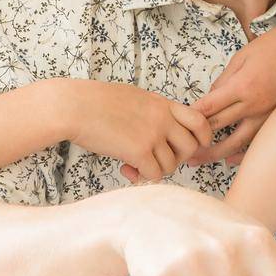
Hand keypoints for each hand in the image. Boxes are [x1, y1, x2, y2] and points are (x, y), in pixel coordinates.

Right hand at [66, 81, 212, 183]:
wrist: (74, 106)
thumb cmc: (96, 102)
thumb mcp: (134, 98)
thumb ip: (153, 111)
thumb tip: (163, 129)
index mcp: (163, 104)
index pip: (200, 121)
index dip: (201, 138)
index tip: (189, 146)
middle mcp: (163, 119)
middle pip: (190, 148)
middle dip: (176, 158)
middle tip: (156, 158)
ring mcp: (152, 135)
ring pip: (171, 165)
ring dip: (155, 169)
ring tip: (134, 163)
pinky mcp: (139, 151)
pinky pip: (154, 175)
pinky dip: (142, 176)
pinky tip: (127, 169)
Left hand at [190, 19, 275, 165]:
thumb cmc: (274, 47)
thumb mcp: (242, 56)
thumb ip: (224, 80)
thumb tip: (211, 98)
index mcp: (242, 87)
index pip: (209, 107)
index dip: (191, 116)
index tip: (177, 123)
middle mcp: (254, 105)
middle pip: (218, 127)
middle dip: (196, 137)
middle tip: (180, 147)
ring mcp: (266, 114)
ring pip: (236, 141)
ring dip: (215, 152)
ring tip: (197, 160)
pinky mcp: (275, 118)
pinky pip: (256, 141)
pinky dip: (242, 153)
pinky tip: (230, 160)